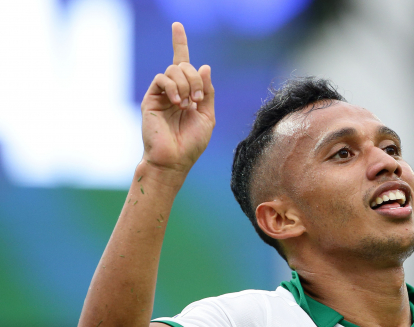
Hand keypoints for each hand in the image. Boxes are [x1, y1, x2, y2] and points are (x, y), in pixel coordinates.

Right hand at [140, 22, 214, 179]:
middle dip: (196, 79)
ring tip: (188, 104)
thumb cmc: (192, 142)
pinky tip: (178, 103)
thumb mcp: (208, 116)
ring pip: (174, 70)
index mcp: (188, 93)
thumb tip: (204, 66)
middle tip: (198, 100)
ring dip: (187, 85)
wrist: (174, 160)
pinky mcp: (151, 98)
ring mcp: (162, 94)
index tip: (177, 25)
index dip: (180, 43)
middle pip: (184, 65)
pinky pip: (162, 78)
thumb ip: (207, 91)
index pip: (184, 64)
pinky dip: (174, 88)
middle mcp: (174, 90)